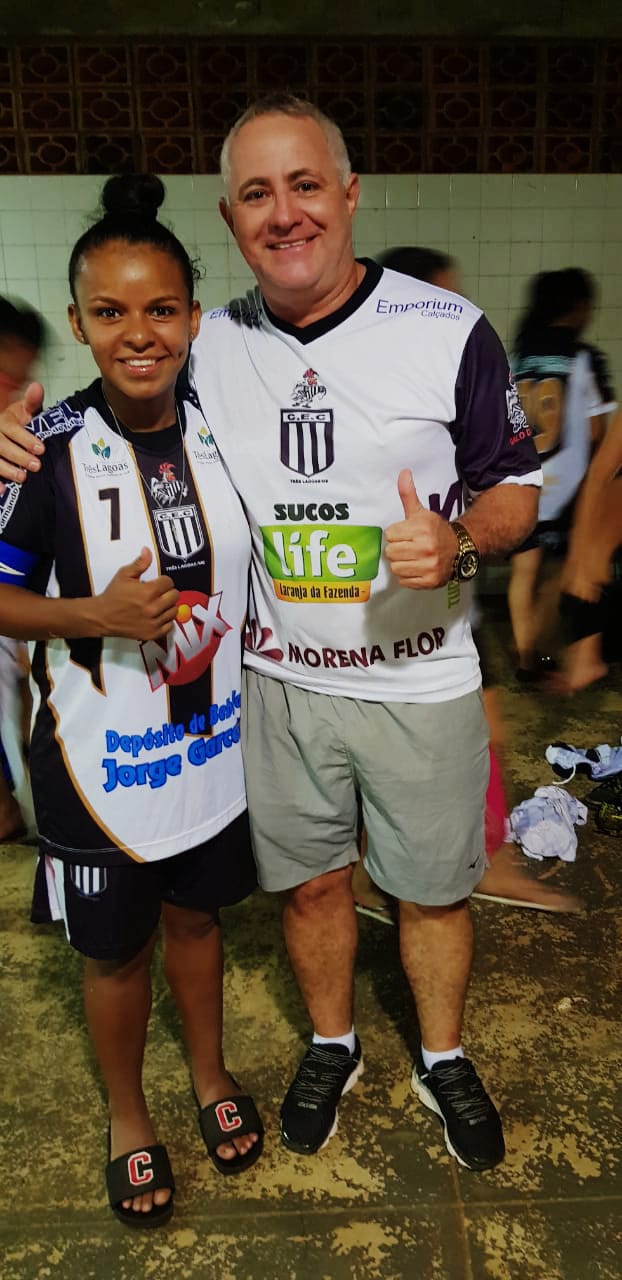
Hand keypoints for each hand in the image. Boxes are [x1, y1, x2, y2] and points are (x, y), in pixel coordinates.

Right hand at [0, 383, 45, 485]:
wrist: (4, 431)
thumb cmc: (16, 423)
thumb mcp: (23, 411)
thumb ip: (31, 402)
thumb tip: (37, 387)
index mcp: (3, 422)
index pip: (11, 429)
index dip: (25, 439)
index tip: (41, 448)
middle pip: (1, 446)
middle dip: (19, 456)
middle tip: (36, 465)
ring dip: (6, 470)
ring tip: (22, 477)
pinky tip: (2, 491)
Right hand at [94, 548, 178, 640]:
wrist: (102, 617)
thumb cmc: (113, 595)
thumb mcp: (124, 575)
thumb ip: (139, 563)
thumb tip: (148, 550)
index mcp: (148, 592)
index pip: (169, 582)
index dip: (163, 580)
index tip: (156, 583)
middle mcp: (153, 608)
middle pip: (175, 596)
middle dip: (167, 592)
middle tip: (158, 593)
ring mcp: (154, 622)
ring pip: (174, 611)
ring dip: (168, 606)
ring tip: (157, 604)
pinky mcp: (152, 634)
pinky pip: (170, 626)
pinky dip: (165, 620)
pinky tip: (157, 616)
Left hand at [384, 470, 457, 588]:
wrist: (460, 549)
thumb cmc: (435, 530)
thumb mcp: (421, 512)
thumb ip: (408, 494)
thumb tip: (403, 472)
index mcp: (422, 529)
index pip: (389, 534)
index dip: (396, 534)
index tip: (406, 534)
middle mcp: (426, 547)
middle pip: (390, 552)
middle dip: (397, 549)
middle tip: (409, 547)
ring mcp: (428, 566)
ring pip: (396, 568)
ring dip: (401, 563)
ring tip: (412, 558)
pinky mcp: (429, 581)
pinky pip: (404, 581)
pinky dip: (408, 576)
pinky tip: (417, 568)